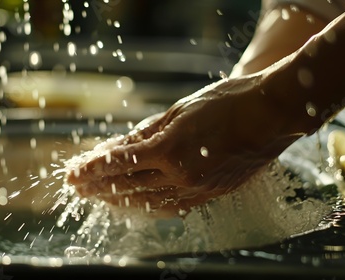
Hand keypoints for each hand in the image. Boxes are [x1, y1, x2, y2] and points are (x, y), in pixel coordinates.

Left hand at [66, 74, 303, 216]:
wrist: (271, 114)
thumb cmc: (227, 103)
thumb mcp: (180, 110)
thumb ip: (149, 131)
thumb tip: (122, 146)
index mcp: (169, 148)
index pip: (119, 163)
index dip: (92, 169)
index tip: (73, 173)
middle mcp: (180, 174)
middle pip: (128, 185)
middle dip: (98, 187)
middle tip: (78, 187)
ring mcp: (196, 187)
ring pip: (148, 201)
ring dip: (120, 200)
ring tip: (100, 198)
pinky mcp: (211, 193)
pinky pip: (172, 206)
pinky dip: (149, 206)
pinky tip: (136, 205)